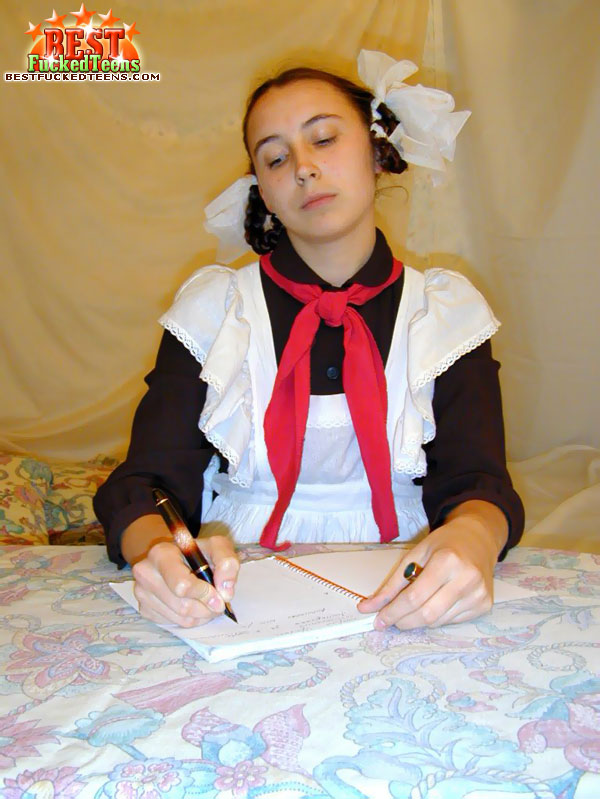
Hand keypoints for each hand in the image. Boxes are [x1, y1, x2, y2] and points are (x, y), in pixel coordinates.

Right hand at [123, 515, 239, 626]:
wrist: (175, 556)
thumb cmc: (196, 552)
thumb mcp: (217, 546)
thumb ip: (226, 562)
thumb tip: (225, 592)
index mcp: (161, 554)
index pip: (182, 586)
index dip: (204, 594)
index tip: (220, 596)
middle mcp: (145, 573)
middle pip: (183, 606)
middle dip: (206, 607)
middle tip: (217, 601)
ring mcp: (142, 593)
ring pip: (180, 619)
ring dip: (201, 615)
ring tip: (207, 601)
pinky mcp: (145, 609)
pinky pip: (174, 624)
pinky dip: (191, 619)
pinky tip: (193, 605)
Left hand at [358, 500, 507, 629]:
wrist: (478, 539)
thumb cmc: (444, 544)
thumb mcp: (415, 555)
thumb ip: (392, 584)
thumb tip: (367, 608)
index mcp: (447, 560)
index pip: (414, 597)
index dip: (393, 612)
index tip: (378, 620)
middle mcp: (467, 579)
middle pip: (427, 614)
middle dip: (403, 621)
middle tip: (391, 620)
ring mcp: (478, 594)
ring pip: (438, 622)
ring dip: (419, 620)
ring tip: (414, 605)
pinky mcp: (484, 605)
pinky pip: (451, 622)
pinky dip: (436, 618)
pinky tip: (436, 602)